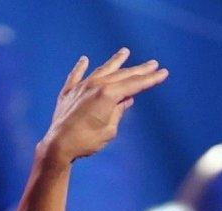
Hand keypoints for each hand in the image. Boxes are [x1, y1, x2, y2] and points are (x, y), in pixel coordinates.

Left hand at [38, 49, 167, 165]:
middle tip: (153, 64)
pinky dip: (81, 67)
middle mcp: (95, 85)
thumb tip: (126, 100)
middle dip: (139, 69)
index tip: (163, 73)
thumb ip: (118, 111)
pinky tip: (85, 60)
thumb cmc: (86, 142)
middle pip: (122, 75)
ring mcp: (81, 87)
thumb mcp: (109, 130)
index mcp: (108, 95)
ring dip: (115, 61)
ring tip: (125, 52)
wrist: (58, 145)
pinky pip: (76, 76)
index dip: (150, 79)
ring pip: (102, 70)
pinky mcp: (68, 92)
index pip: (134, 84)